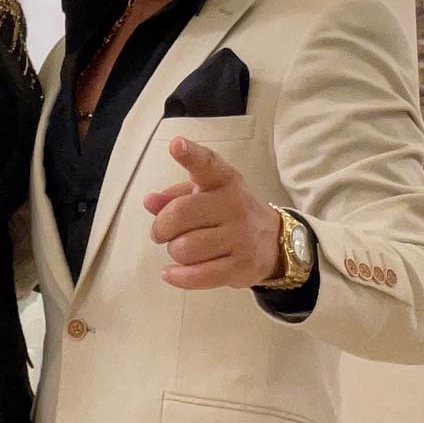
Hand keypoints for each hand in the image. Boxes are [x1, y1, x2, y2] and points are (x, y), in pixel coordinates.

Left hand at [143, 137, 282, 290]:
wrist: (274, 242)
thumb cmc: (229, 214)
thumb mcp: (206, 196)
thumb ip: (175, 196)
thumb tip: (149, 201)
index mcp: (223, 180)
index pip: (207, 165)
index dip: (190, 155)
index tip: (176, 145)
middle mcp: (234, 204)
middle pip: (180, 215)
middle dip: (162, 228)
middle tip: (162, 234)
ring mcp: (241, 236)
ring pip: (185, 248)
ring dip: (175, 252)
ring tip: (183, 249)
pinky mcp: (242, 266)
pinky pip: (198, 275)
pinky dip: (178, 277)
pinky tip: (171, 273)